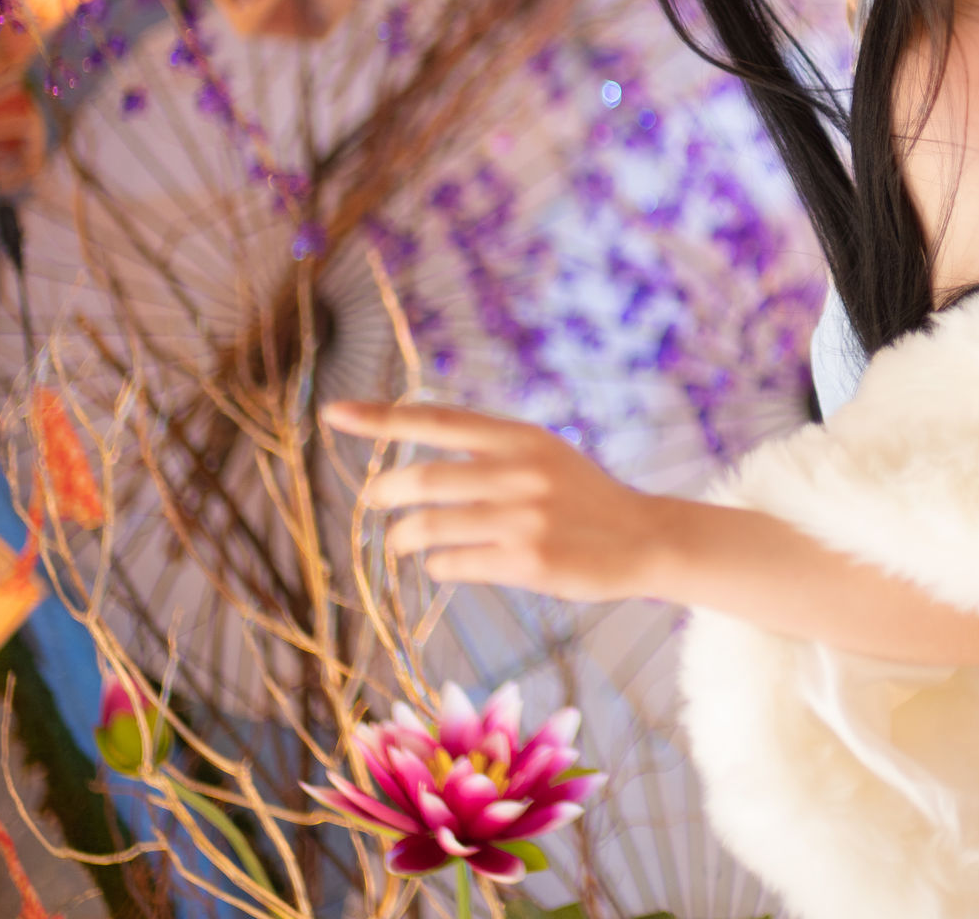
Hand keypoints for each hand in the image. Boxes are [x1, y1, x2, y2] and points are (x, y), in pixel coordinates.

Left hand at [323, 401, 674, 603]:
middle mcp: (520, 471)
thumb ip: (491, 449)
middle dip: (383, 492)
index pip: (437, 420)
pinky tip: (444, 564)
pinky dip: (438, 565)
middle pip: (421, 478)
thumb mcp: (545, 453)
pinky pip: (454, 564)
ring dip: (403, 538)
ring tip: (401, 542)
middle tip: (372, 501)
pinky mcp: (528, 563)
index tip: (332, 413)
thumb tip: (418, 461)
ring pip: (429, 528)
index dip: (381, 416)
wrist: (646, 537)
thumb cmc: (585, 496)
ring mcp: (523, 519)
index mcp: (521, 436)